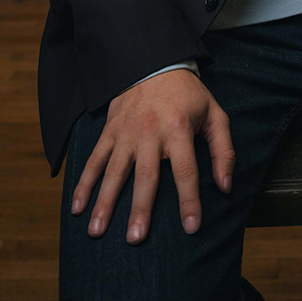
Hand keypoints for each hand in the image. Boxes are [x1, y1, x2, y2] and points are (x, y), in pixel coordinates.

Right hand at [71, 69, 234, 243]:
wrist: (154, 62)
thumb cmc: (188, 94)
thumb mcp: (214, 114)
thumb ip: (224, 150)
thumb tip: (225, 186)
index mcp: (179, 129)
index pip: (186, 170)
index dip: (189, 200)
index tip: (192, 227)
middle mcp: (150, 132)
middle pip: (146, 176)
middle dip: (140, 209)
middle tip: (135, 239)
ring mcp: (126, 132)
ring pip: (114, 171)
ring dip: (105, 202)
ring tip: (97, 232)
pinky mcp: (110, 130)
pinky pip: (95, 159)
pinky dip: (84, 182)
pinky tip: (77, 206)